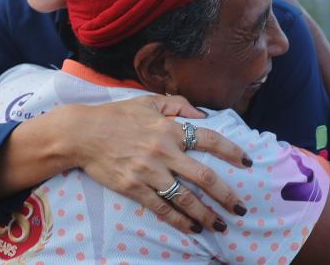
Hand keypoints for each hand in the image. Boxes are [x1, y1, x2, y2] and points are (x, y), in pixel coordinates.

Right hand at [66, 95, 250, 233]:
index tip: (247, 163)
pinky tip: (191, 228)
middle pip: (204, 177)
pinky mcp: (134, 188)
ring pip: (185, 198)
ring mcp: (149, 172)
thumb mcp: (147, 102)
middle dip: (226, 194)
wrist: (81, 134)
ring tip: (220, 225)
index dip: (232, 151)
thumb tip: (201, 115)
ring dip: (206, 214)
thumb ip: (176, 104)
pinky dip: (179, 220)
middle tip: (241, 207)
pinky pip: (162, 208)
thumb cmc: (114, 116)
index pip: (209, 139)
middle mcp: (163, 151)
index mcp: (169, 128)